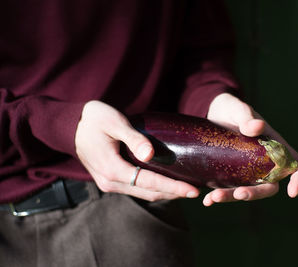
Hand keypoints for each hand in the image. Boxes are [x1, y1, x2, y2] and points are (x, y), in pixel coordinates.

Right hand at [75, 101, 198, 200]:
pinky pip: (136, 189)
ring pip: (143, 194)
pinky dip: (153, 188)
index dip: (173, 187)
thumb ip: (133, 138)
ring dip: (165, 192)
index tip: (193, 190)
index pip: (149, 183)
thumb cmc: (94, 119)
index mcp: (112, 169)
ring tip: (185, 189)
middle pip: (148, 193)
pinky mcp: (110, 180)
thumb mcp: (115, 122)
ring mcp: (109, 184)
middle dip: (173, 193)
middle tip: (196, 191)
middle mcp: (110, 182)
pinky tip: (167, 183)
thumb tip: (152, 154)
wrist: (71, 125)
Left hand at [204, 93, 297, 205]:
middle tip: (238, 194)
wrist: (211, 112)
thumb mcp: (237, 109)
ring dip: (231, 197)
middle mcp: (263, 161)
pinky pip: (228, 189)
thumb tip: (258, 126)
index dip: (297, 178)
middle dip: (255, 194)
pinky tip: (206, 200)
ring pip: (246, 190)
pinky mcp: (230, 174)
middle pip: (268, 185)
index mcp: (273, 145)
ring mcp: (246, 170)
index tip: (291, 193)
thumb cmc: (230, 107)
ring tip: (213, 198)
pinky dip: (218, 196)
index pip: (294, 163)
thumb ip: (246, 116)